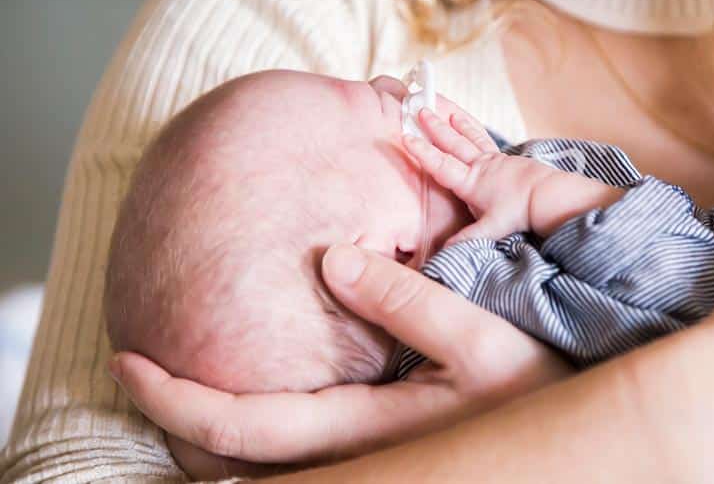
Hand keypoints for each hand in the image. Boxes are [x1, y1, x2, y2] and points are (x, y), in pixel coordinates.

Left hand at [109, 243, 572, 470]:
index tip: (127, 362)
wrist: (576, 450)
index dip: (176, 399)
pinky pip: (298, 449)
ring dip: (214, 424)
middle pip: (236, 460)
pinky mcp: (382, 453)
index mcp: (366, 431)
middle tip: (143, 368)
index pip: (243, 428)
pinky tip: (262, 389)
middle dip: (180, 420)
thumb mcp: (478, 338)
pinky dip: (258, 424)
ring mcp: (368, 461)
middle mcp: (355, 457)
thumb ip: (403, 300)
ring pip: (264, 461)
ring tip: (186, 374)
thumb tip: (331, 260)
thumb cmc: (538, 391)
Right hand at [404, 106, 620, 241]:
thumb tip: (444, 252)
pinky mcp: (507, 160)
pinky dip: (475, 132)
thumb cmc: (519, 211)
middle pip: (454, 144)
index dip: (422, 152)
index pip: (441, 165)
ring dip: (457, 125)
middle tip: (421, 110)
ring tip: (448, 111)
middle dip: (435, 128)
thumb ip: (466, 238)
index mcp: (471, 182)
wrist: (548, 195)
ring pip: (471, 138)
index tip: (406, 137)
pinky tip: (473, 130)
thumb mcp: (491, 228)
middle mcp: (480, 167)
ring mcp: (495, 160)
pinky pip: (486, 141)